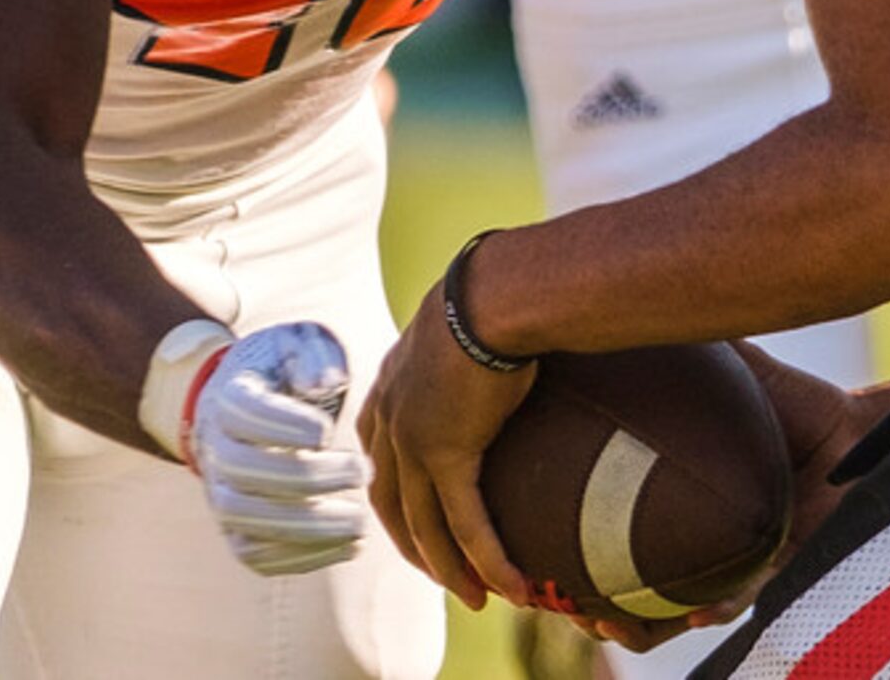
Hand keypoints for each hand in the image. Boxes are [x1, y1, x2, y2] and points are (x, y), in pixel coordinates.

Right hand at [143, 319, 373, 576]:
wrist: (250, 405)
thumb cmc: (288, 371)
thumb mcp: (301, 344)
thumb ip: (314, 357)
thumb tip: (324, 382)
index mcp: (229, 398)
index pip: (245, 415)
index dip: (283, 426)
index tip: (328, 430)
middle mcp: (215, 450)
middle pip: (245, 474)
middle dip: (306, 478)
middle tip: (362, 471)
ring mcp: (221, 495)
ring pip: (247, 522)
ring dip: (305, 527)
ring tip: (360, 522)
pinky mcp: (238, 531)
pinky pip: (259, 556)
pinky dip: (302, 558)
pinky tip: (350, 545)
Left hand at [364, 280, 536, 610]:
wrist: (499, 291)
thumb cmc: (494, 297)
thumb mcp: (465, 331)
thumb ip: (465, 357)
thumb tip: (498, 349)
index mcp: (389, 389)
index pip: (382, 462)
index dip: (399, 501)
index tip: (421, 524)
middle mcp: (390, 419)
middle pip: (393, 505)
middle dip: (419, 547)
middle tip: (448, 577)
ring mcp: (412, 440)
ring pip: (426, 526)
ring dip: (451, 569)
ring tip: (478, 597)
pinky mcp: (446, 454)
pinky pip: (464, 522)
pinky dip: (486, 558)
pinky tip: (507, 584)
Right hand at [530, 345, 889, 662]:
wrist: (857, 433)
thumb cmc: (792, 403)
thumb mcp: (732, 370)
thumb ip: (688, 347)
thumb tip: (629, 301)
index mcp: (666, 499)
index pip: (598, 531)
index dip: (558, 544)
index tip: (522, 539)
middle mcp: (690, 541)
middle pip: (619, 589)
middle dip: (583, 603)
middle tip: (555, 598)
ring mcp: (727, 566)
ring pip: (665, 615)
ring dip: (633, 627)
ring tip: (607, 623)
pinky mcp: (772, 578)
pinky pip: (733, 604)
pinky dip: (711, 611)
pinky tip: (695, 613)